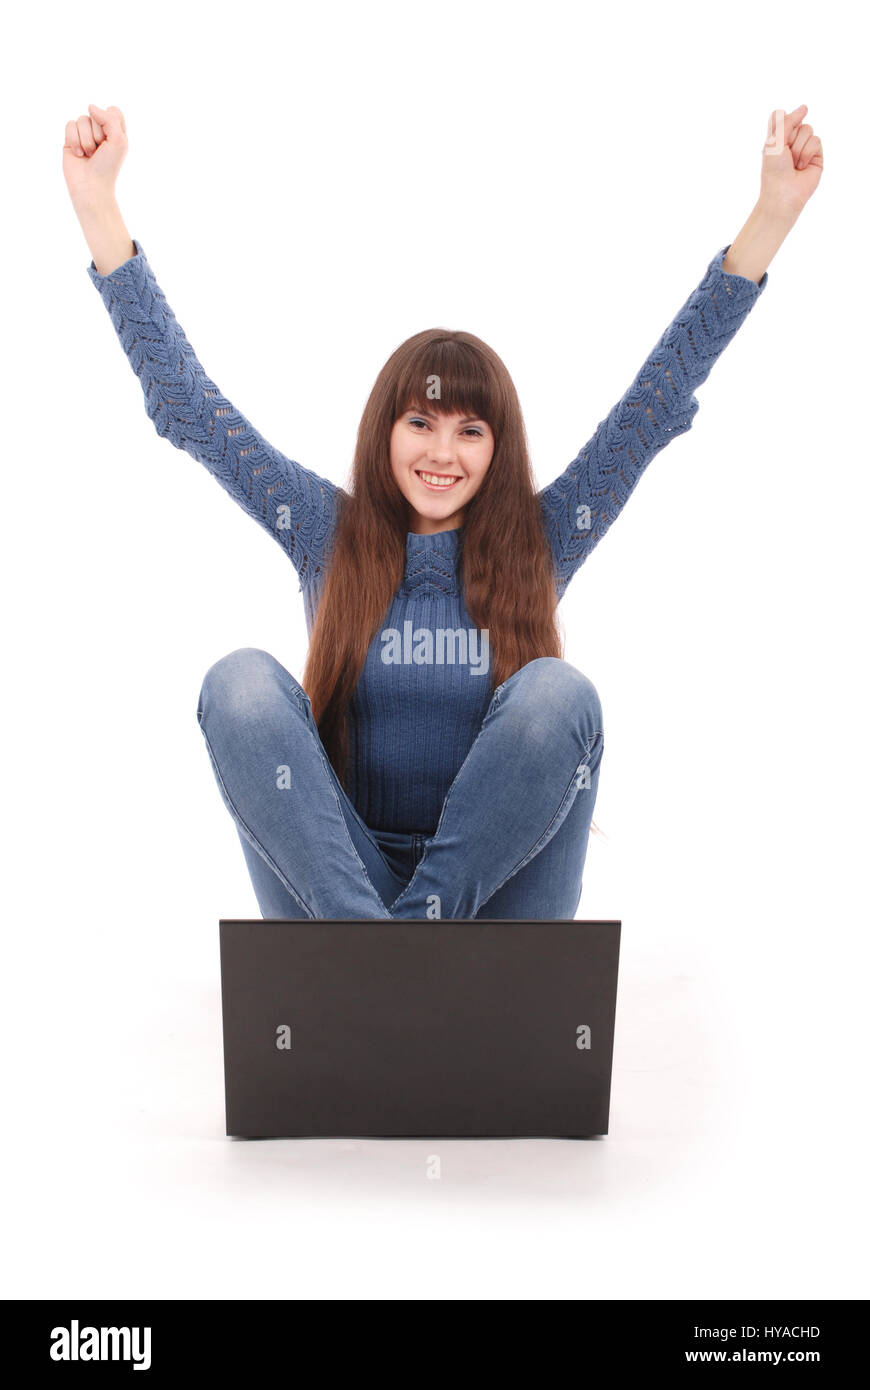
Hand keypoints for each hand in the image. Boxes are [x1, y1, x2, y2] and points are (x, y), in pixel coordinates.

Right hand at [62, 104, 127, 207]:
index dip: (110, 122)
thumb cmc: (108, 166)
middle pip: (95, 114)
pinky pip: (70, 125)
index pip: (113, 111)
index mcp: (115, 131)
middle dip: (97, 134)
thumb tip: (90, 107)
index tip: (110, 139)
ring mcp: (84, 134)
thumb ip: (110, 119)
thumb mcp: (118, 141)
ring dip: (86, 140)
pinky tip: (78, 154)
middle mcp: (100, 130)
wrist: (91, 186)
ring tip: (89, 154)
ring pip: (82, 119)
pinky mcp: (71, 139)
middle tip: (99, 151)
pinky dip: (74, 140)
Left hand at [759, 104, 822, 218]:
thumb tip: (804, 107)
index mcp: (777, 137)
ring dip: (799, 147)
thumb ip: (787, 121)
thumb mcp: (775, 141)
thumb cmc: (774, 170)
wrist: (783, 192)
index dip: (783, 122)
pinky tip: (802, 166)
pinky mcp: (816, 155)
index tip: (780, 136)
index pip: (781, 116)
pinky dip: (807, 153)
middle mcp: (791, 140)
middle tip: (786, 155)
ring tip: (794, 163)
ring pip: (808, 130)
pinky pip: (816, 141)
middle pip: (797, 121)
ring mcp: (804, 147)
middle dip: (790, 138)